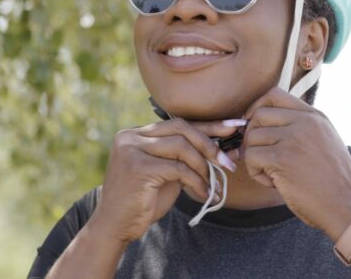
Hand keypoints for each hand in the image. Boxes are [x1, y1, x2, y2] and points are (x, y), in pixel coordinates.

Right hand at [91, 118, 236, 243]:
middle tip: (228, 162)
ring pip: (182, 147)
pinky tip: (204, 194)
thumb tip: (227, 151)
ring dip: (204, 166)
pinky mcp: (138, 167)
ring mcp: (132, 150)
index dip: (209, 125)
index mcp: (137, 133)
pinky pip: (179, 169)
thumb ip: (189, 158)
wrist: (115, 226)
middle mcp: (131, 136)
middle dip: (209, 144)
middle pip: (181, 127)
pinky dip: (196, 182)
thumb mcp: (169, 173)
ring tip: (215, 184)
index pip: (179, 123)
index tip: (234, 126)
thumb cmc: (144, 200)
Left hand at [242, 87, 350, 238]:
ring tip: (273, 174)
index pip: (275, 94)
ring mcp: (293, 138)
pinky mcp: (281, 159)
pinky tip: (274, 184)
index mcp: (315, 116)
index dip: (257, 108)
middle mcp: (304, 122)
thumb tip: (263, 123)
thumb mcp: (324, 142)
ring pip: (251, 137)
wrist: (348, 207)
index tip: (254, 125)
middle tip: (260, 156)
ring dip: (255, 158)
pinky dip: (256, 173)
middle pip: (258, 114)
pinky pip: (251, 157)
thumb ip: (301, 128)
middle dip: (251, 135)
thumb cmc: (334, 182)